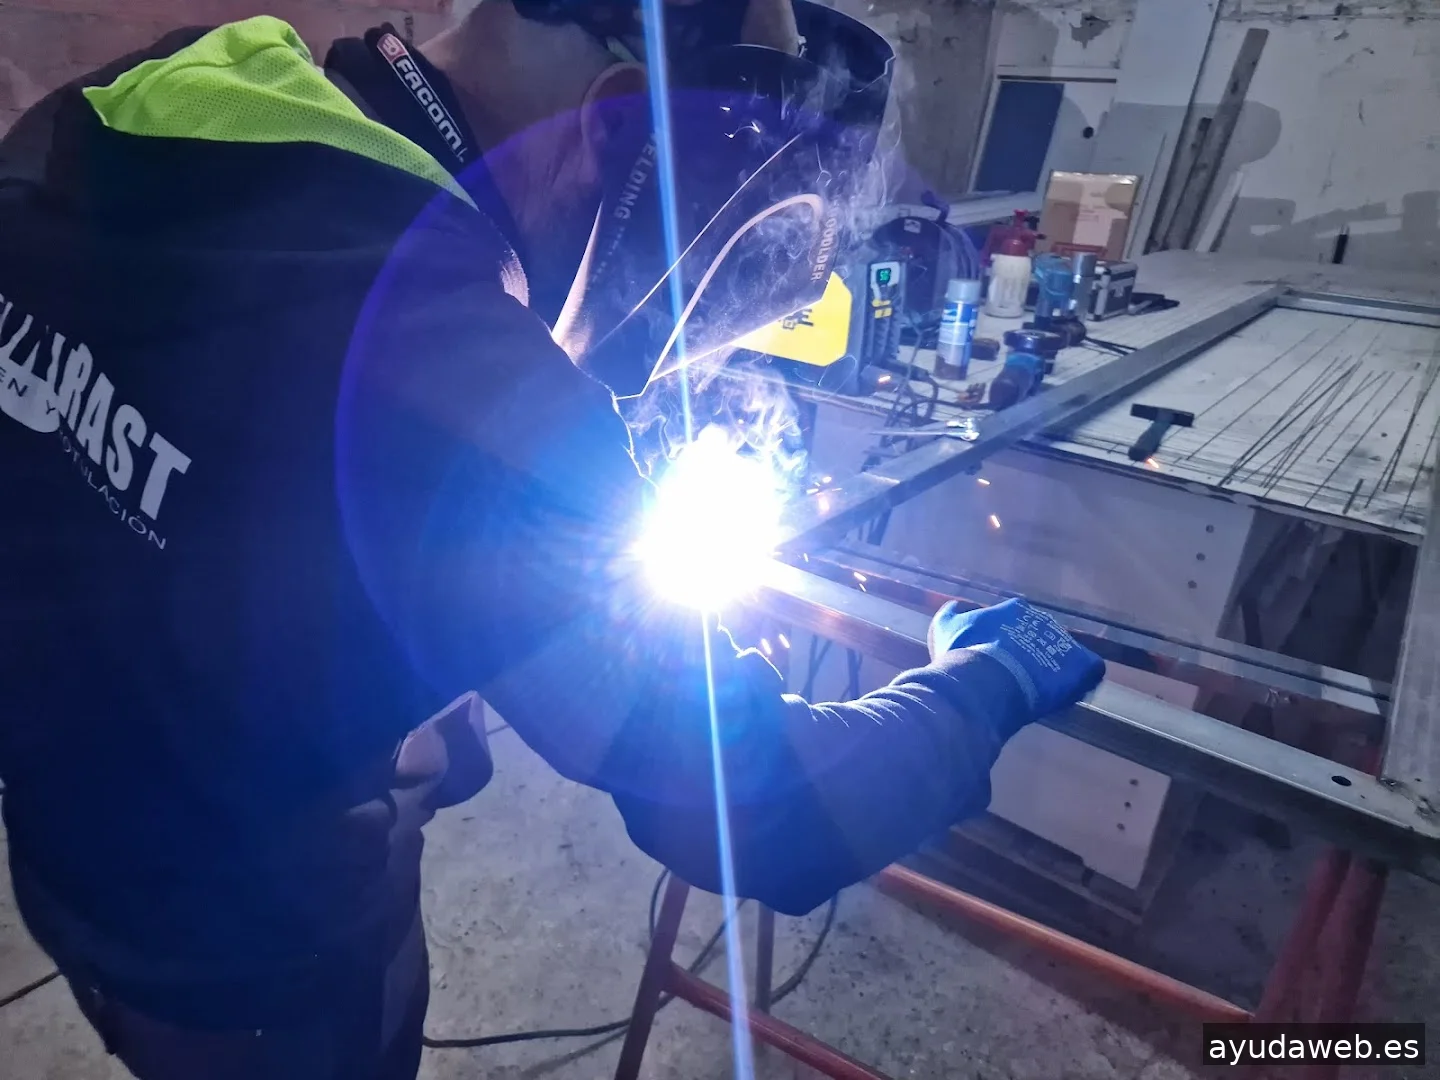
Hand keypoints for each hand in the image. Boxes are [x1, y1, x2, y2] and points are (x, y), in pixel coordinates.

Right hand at [928, 598, 1104, 717]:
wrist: (984, 680)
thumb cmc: (963, 653)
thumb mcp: (944, 628)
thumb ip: (952, 614)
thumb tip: (956, 605)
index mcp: (1014, 609)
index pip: (1016, 618)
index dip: (1008, 636)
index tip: (1000, 653)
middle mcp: (1042, 619)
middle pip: (1042, 634)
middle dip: (1032, 650)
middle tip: (1020, 673)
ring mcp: (1063, 642)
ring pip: (1064, 652)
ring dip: (1056, 666)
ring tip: (1044, 687)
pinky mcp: (1080, 665)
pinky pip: (1089, 671)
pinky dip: (1083, 679)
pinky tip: (1070, 693)